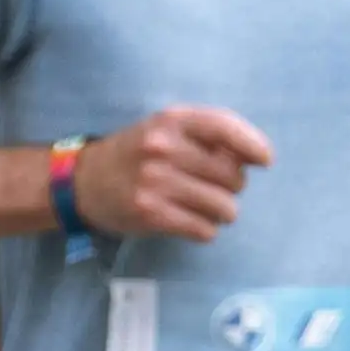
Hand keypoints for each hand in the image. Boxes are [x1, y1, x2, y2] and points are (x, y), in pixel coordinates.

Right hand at [79, 107, 270, 243]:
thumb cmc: (137, 152)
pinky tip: (190, 220)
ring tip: (204, 206)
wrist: (85, 181)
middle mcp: (164, 148)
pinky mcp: (151, 214)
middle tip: (215, 186)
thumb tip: (254, 156)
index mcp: (172, 120)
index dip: (253, 145)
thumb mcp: (166, 128)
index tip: (265, 160)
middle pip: (231, 175)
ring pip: (224, 207)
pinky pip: (204, 229)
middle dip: (233, 185)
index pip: (225, 127)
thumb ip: (206, 134)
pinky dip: (205, 229)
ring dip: (222, 211)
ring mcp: (156, 182)